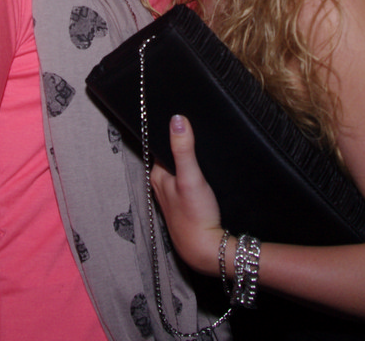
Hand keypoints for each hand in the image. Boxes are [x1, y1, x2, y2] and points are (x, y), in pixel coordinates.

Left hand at [150, 115, 223, 275]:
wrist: (206, 249)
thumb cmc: (195, 216)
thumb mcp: (191, 177)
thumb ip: (183, 149)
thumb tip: (177, 119)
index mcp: (158, 176)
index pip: (161, 145)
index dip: (170, 132)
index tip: (181, 116)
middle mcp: (162, 185)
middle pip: (170, 157)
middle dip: (180, 145)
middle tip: (194, 128)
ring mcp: (173, 196)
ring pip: (179, 170)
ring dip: (187, 160)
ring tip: (200, 147)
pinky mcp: (186, 205)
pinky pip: (186, 182)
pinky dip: (193, 174)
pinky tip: (204, 172)